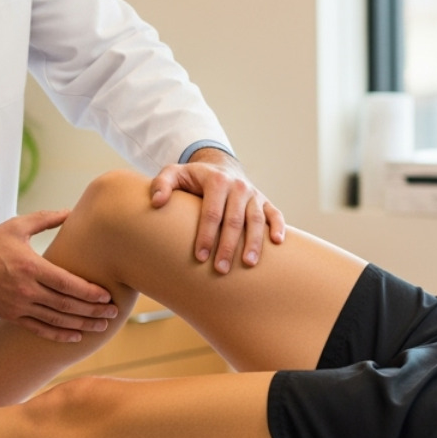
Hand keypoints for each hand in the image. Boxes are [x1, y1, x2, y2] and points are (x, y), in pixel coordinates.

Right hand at [0, 209, 117, 341]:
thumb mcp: (18, 226)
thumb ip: (47, 218)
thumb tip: (72, 211)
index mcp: (31, 266)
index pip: (67, 283)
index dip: (89, 292)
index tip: (107, 296)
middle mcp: (26, 290)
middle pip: (66, 305)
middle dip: (93, 310)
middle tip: (114, 312)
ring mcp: (18, 306)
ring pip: (56, 320)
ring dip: (81, 324)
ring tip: (101, 326)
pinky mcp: (11, 316)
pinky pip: (39, 329)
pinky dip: (59, 335)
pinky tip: (75, 336)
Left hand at [149, 149, 284, 273]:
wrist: (220, 168)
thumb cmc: (193, 178)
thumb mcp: (174, 174)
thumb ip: (161, 184)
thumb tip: (157, 202)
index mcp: (217, 181)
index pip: (211, 212)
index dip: (206, 235)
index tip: (199, 256)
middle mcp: (238, 187)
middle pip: (234, 220)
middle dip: (227, 246)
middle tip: (220, 269)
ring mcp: (253, 194)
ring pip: (256, 220)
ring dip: (253, 242)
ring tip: (248, 263)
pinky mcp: (264, 201)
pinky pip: (275, 214)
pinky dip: (279, 227)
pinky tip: (276, 243)